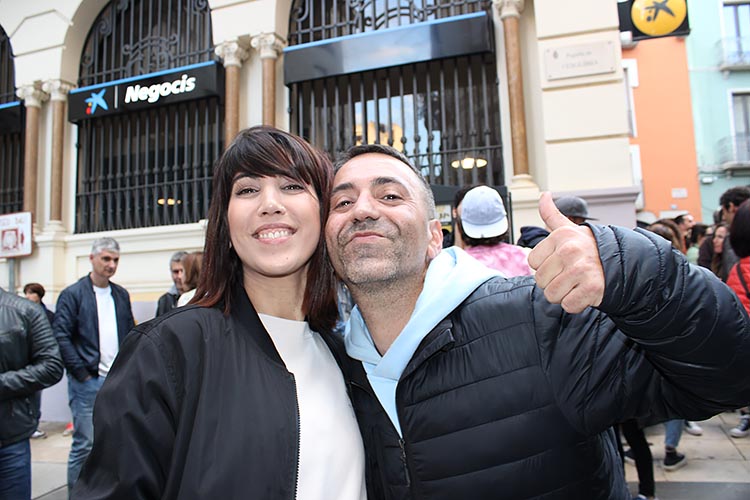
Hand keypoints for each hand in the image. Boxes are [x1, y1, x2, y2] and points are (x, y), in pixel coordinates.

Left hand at [527, 192, 604, 312]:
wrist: (622, 262)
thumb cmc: (589, 248)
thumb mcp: (569, 229)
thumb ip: (551, 214)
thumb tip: (544, 194)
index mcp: (560, 236)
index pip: (533, 263)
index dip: (545, 266)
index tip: (560, 262)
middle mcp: (570, 251)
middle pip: (540, 281)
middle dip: (554, 281)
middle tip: (570, 274)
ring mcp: (581, 270)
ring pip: (552, 295)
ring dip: (564, 294)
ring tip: (577, 283)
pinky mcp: (592, 288)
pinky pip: (568, 306)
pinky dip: (576, 304)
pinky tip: (585, 292)